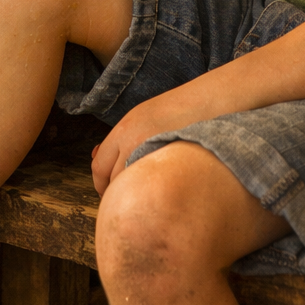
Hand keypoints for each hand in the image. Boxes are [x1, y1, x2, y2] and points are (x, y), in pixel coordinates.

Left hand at [90, 82, 217, 196]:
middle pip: (113, 181)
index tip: (106, 192)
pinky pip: (154, 188)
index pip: (98, 167)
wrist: (210, 103)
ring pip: (133, 188)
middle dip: (118, 193)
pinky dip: (153, 194)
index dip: (100, 185)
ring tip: (146, 199)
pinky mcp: (172, 165)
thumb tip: (94, 154)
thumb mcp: (141, 119)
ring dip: (135, 196)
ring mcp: (152, 153)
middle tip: (126, 201)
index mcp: (124, 130)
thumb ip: (119, 139)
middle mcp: (134, 141)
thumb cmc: (176, 111)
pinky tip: (161, 194)